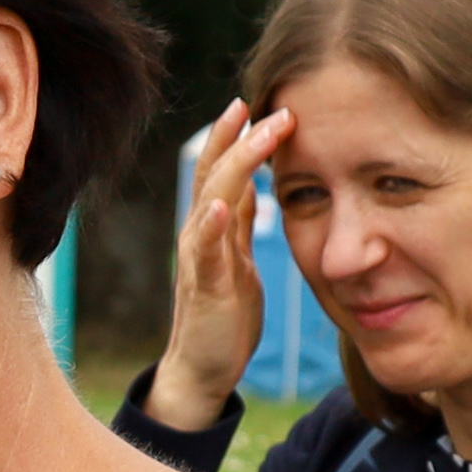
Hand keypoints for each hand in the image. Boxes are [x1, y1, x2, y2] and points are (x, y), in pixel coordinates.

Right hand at [144, 100, 291, 437]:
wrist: (204, 369)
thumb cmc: (224, 314)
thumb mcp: (238, 257)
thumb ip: (240, 220)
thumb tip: (252, 179)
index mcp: (212, 226)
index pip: (220, 168)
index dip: (237, 134)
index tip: (261, 102)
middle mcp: (199, 234)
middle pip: (213, 173)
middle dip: (240, 137)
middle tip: (272, 107)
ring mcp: (200, 259)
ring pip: (211, 200)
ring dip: (234, 165)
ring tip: (256, 136)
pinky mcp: (206, 288)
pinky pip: (205, 252)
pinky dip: (210, 226)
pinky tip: (220, 205)